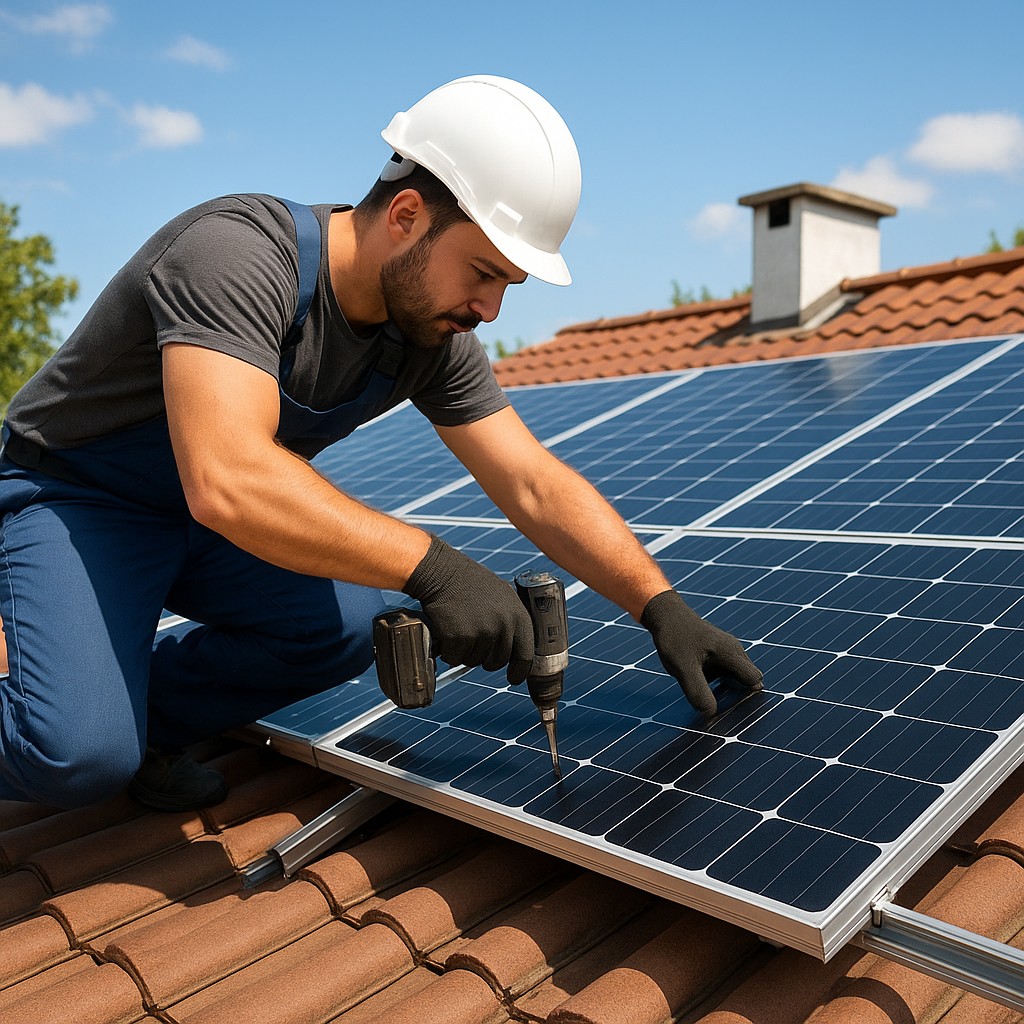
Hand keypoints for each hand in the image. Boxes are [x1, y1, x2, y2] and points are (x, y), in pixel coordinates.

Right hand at [402, 535, 533, 683]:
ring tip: (460, 627)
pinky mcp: (460, 637)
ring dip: (465, 651)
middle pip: (497, 661)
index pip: (525, 654)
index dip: (520, 671)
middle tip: (474, 643)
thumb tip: (515, 649)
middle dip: (485, 659)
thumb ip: (510, 621)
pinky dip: (449, 651)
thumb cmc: (470, 583)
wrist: (442, 572)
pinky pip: (455, 658)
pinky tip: (447, 631)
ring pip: (474, 661)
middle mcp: (503, 625)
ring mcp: (482, 632)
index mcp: (518, 615)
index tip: (513, 678)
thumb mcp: (501, 596)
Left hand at [641, 590, 762, 716]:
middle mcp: (735, 651)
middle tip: (717, 705)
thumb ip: (698, 691)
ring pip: (736, 678)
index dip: (747, 698)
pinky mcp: (718, 654)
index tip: (730, 710)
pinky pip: (726, 673)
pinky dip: (718, 682)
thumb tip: (711, 715)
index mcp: (731, 653)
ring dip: (726, 690)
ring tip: (705, 695)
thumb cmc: (675, 638)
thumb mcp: (683, 668)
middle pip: (748, 681)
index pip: (754, 680)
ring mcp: (727, 651)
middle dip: (738, 696)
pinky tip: (700, 685)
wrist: (664, 615)